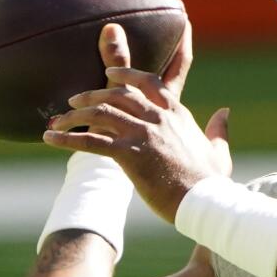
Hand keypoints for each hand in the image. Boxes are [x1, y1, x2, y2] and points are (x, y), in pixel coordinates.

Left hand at [43, 22, 231, 222]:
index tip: (110, 74)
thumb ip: (219, 129)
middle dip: (92, 94)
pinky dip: (67, 139)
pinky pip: (91, 142)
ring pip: (100, 113)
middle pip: (117, 94)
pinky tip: (51, 139)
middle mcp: (158, 118)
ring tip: (58, 121)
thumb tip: (225, 112)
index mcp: (177, 113)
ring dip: (75, 115)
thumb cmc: (213, 181)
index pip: (148, 82)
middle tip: (74, 100)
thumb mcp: (220, 150)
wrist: (205, 202)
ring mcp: (143, 134)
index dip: (126, 74)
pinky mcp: (130, 154)